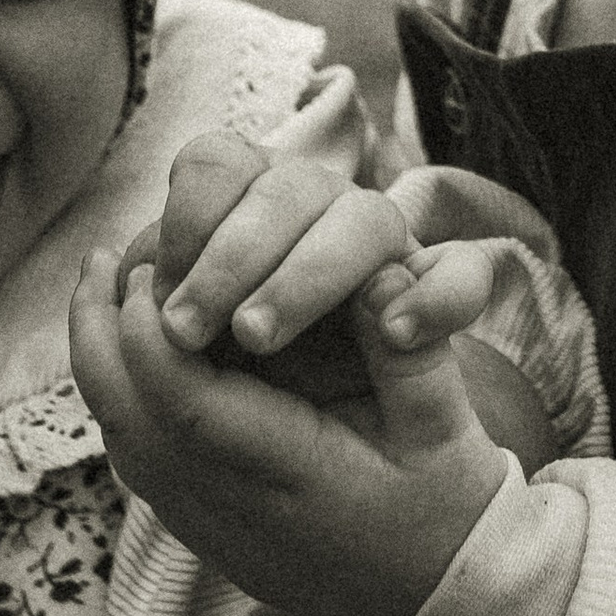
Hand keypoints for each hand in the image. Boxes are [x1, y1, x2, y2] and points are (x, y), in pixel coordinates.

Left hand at [72, 235, 511, 615]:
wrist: (435, 598)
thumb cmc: (445, 505)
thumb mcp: (446, 427)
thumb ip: (409, 350)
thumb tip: (379, 274)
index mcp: (286, 470)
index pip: (180, 395)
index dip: (151, 325)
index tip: (154, 264)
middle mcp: (228, 502)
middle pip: (125, 412)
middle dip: (102, 330)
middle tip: (102, 258)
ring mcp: (204, 523)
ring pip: (118, 435)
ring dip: (102, 359)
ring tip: (104, 291)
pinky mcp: (199, 528)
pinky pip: (134, 457)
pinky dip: (118, 396)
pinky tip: (130, 352)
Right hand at [129, 131, 487, 412]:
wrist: (261, 422)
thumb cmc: (340, 446)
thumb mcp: (398, 437)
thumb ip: (409, 378)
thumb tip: (391, 301)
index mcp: (418, 294)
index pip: (457, 277)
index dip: (439, 297)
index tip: (400, 337)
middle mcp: (359, 232)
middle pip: (349, 215)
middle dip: (294, 277)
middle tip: (247, 338)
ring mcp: (291, 202)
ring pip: (272, 181)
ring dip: (221, 250)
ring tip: (184, 328)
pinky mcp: (229, 193)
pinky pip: (206, 169)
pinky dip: (179, 227)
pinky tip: (158, 292)